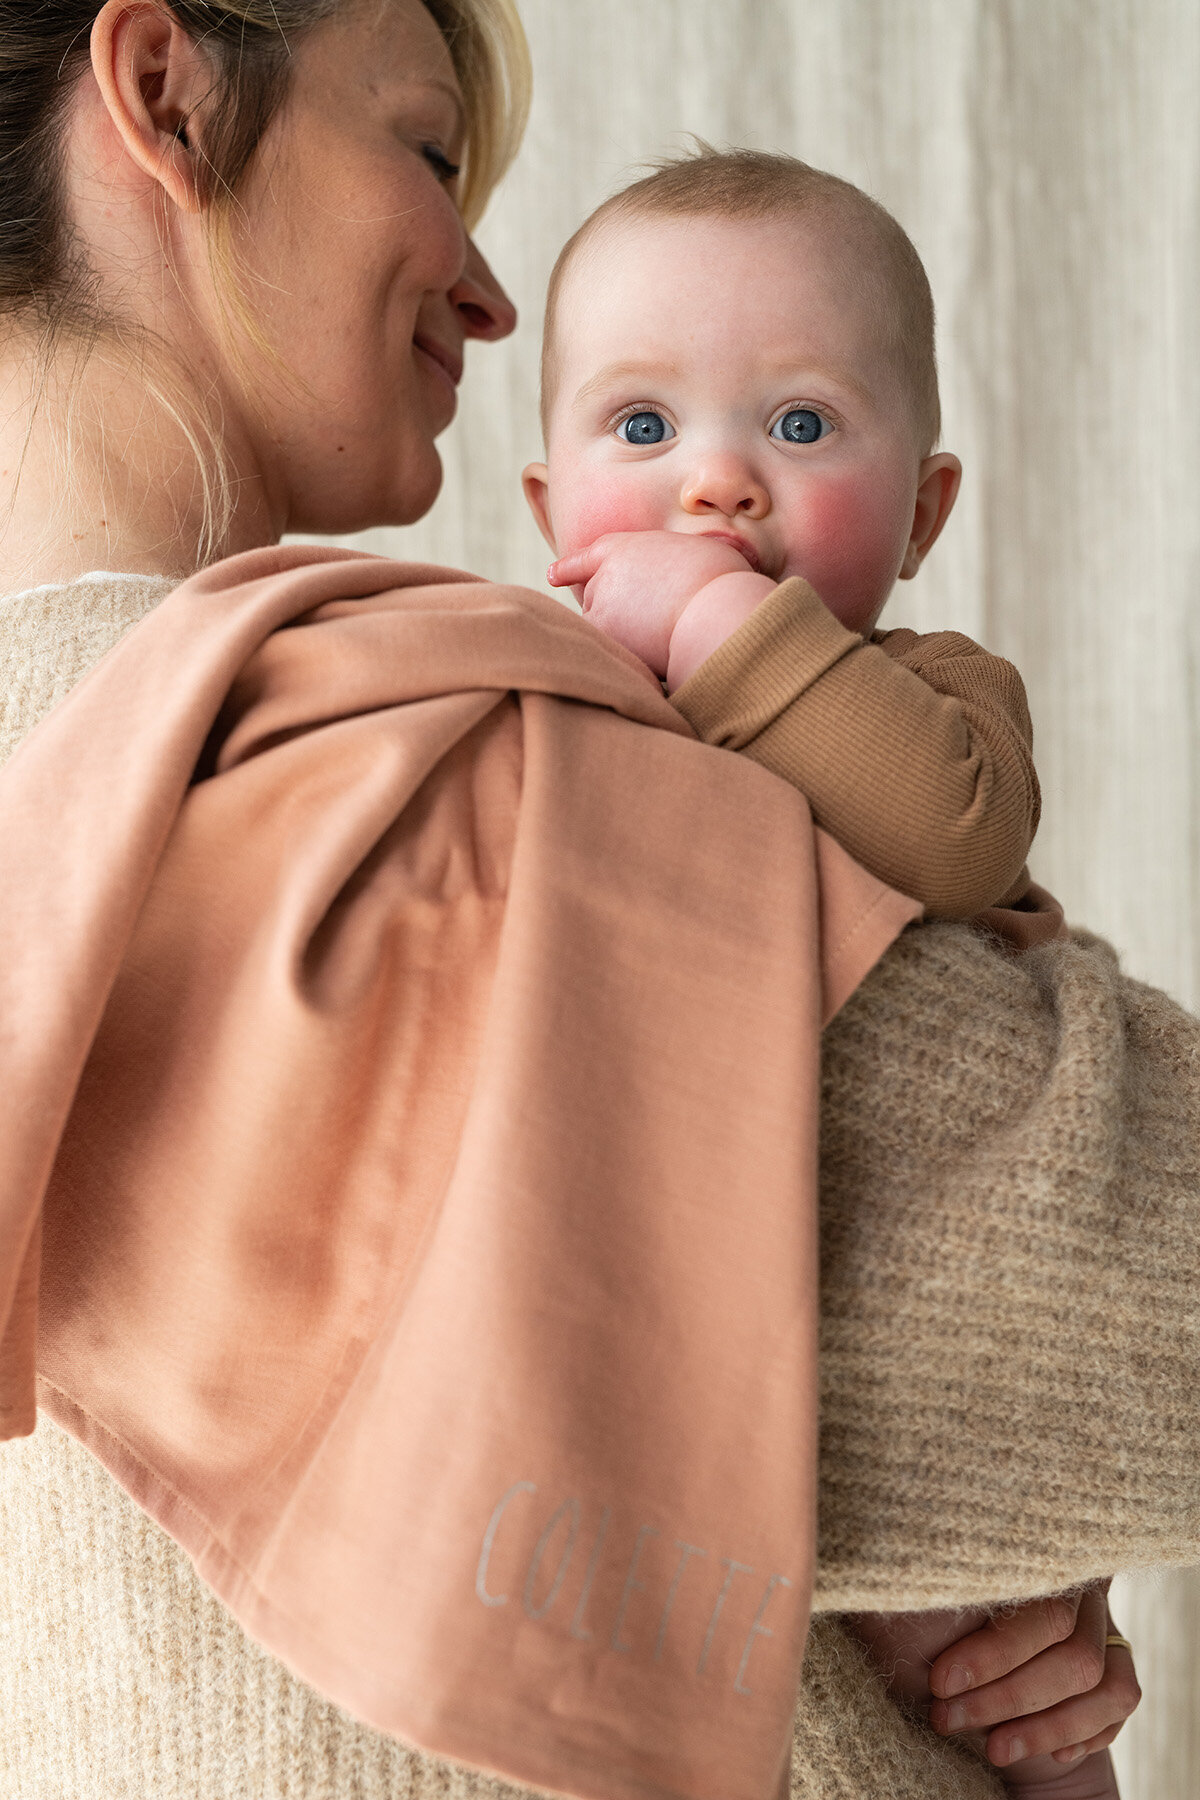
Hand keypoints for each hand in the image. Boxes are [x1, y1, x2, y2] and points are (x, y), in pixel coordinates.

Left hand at [547, 530, 751, 675]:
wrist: (715, 608)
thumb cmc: (721, 582)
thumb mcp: (696, 555)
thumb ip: (672, 566)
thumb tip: (680, 583)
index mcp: (625, 546)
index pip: (592, 556)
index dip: (571, 567)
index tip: (554, 575)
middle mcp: (605, 573)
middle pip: (598, 598)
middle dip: (618, 610)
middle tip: (657, 618)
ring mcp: (601, 605)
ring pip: (602, 627)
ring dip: (622, 634)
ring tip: (662, 634)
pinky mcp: (606, 637)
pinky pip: (609, 651)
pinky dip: (625, 656)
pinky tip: (652, 655)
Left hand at [926, 1581, 1140, 1784]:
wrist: (964, 1636)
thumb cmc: (931, 1612)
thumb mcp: (927, 1598)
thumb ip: (936, 1594)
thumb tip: (921, 1595)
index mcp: (1037, 1556)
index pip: (1038, 1611)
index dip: (993, 1654)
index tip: (942, 1683)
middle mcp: (1082, 1587)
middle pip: (1074, 1655)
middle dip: (1009, 1699)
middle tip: (949, 1719)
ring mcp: (1104, 1623)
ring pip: (1106, 1686)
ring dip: (1048, 1729)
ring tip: (994, 1750)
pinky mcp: (1117, 1662)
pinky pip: (1121, 1701)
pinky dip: (1087, 1732)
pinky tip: (1050, 1753)